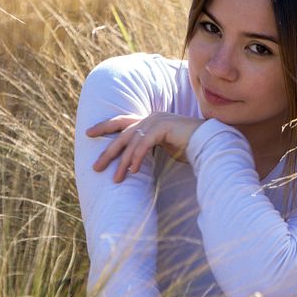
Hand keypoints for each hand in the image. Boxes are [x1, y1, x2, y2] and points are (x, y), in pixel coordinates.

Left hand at [86, 113, 204, 182]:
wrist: (208, 143)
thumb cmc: (188, 148)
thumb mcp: (163, 147)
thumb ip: (147, 148)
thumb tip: (131, 161)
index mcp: (149, 120)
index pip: (122, 122)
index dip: (104, 126)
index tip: (88, 133)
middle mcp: (151, 118)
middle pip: (122, 134)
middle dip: (108, 151)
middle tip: (95, 167)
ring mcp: (157, 120)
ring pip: (132, 141)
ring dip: (123, 162)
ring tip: (116, 178)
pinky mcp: (163, 127)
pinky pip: (144, 144)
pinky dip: (137, 158)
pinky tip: (132, 171)